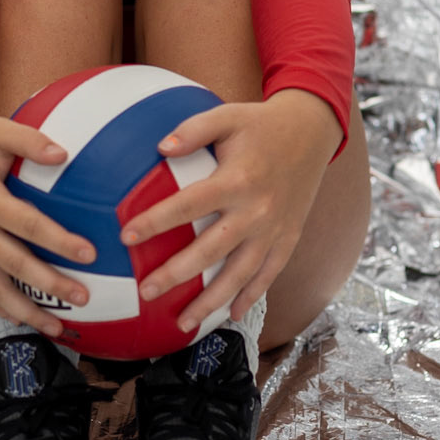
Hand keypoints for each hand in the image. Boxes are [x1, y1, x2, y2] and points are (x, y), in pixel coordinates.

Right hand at [0, 107, 95, 337]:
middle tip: (84, 298)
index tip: (89, 254)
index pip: (27, 224)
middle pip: (13, 264)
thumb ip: (31, 141)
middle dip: (50, 285)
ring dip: (25, 311)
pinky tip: (21, 320)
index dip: (59, 241)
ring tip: (56, 327)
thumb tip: (64, 155)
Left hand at [120, 89, 342, 334]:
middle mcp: (257, 210)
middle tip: (146, 292)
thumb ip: (193, 130)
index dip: (157, 221)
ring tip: (182, 323)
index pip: (189, 205)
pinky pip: (269, 275)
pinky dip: (251, 298)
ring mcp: (275, 229)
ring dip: (211, 301)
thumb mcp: (227, 116)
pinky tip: (232, 316)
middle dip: (177, 274)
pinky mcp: (289, 239)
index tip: (126, 235)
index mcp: (237, 179)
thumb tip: (159, 148)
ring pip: (240, 274)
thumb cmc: (261, 124)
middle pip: (211, 249)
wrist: (313, 132)